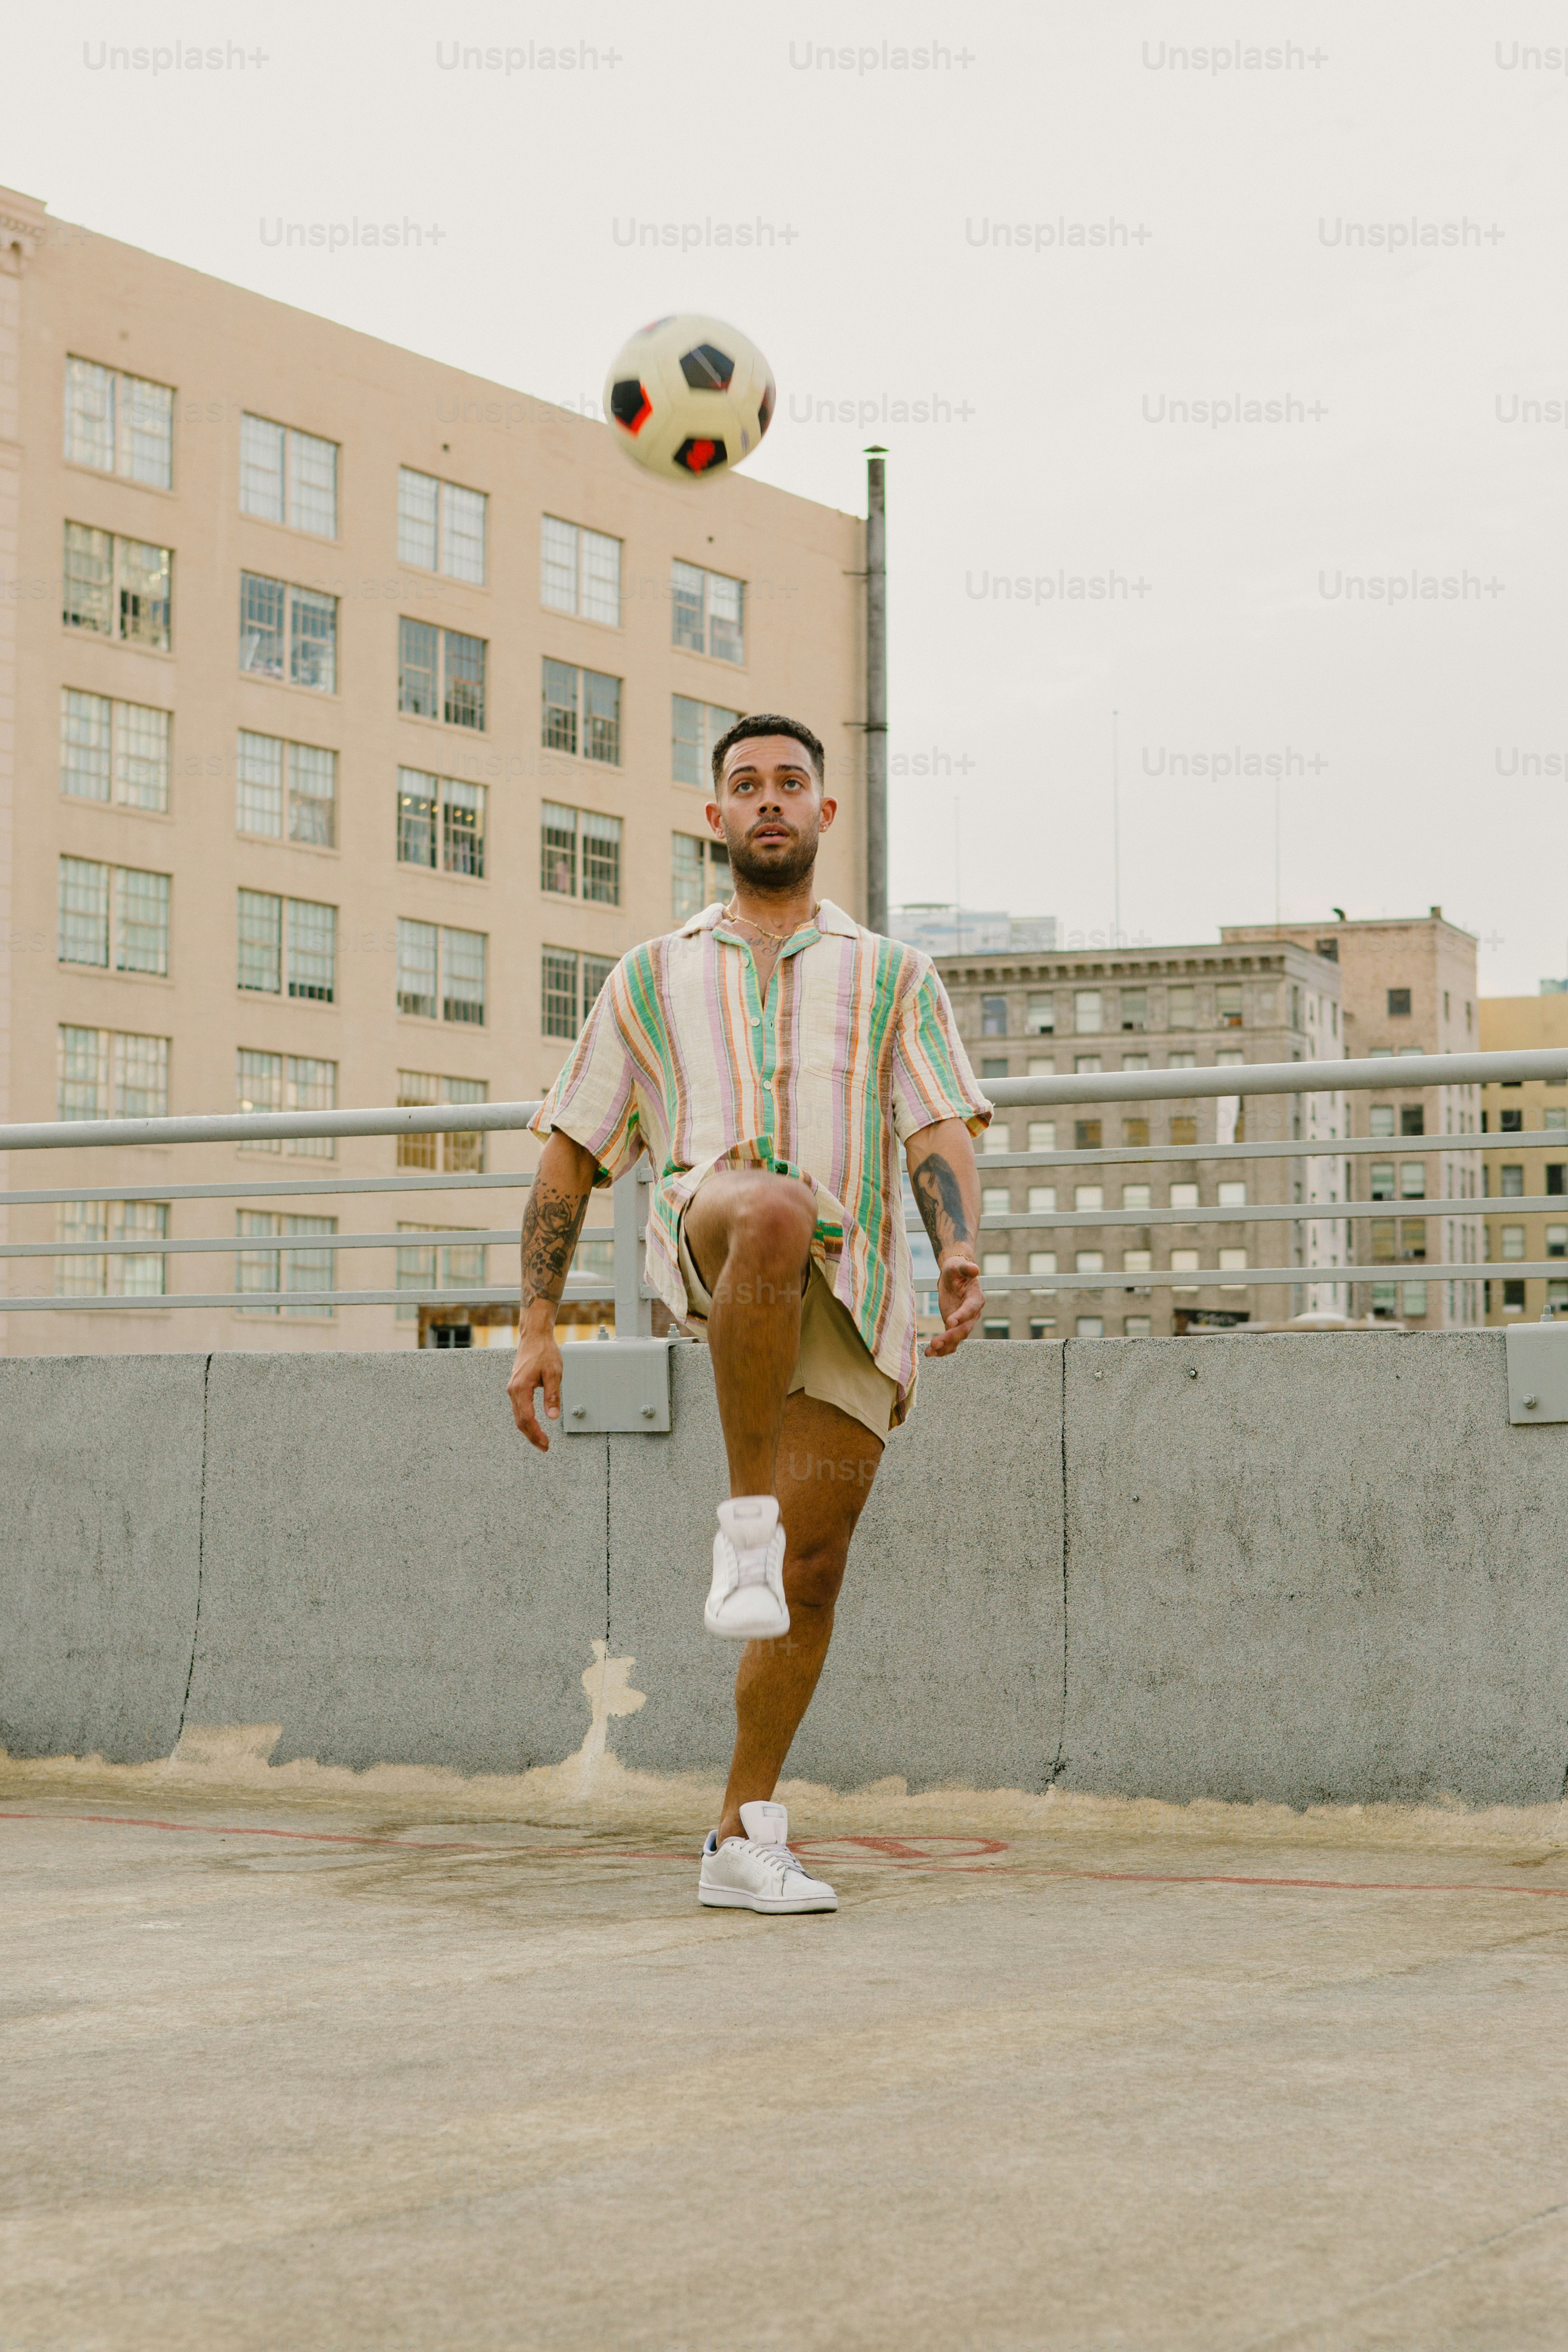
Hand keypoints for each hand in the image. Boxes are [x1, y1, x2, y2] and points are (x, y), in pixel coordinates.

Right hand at [507, 1324, 563, 1449]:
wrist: (534, 1337)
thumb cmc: (544, 1352)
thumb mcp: (554, 1373)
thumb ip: (552, 1396)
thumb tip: (552, 1416)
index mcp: (521, 1388)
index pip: (527, 1418)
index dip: (536, 1433)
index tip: (546, 1443)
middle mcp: (513, 1390)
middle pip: (520, 1421)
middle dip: (532, 1436)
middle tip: (544, 1447)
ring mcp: (513, 1389)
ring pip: (518, 1416)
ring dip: (528, 1430)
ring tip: (540, 1440)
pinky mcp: (515, 1387)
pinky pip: (519, 1408)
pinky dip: (526, 1420)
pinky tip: (533, 1425)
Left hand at [925, 1252, 983, 1355]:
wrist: (954, 1276)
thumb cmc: (956, 1269)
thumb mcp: (958, 1266)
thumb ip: (966, 1268)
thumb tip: (975, 1269)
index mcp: (976, 1298)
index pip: (971, 1309)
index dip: (962, 1316)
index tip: (949, 1321)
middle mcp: (973, 1314)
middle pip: (964, 1328)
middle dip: (950, 1337)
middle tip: (936, 1343)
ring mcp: (964, 1322)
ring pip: (957, 1338)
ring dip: (945, 1347)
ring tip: (930, 1352)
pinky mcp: (954, 1327)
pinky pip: (950, 1341)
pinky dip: (942, 1349)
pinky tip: (930, 1354)